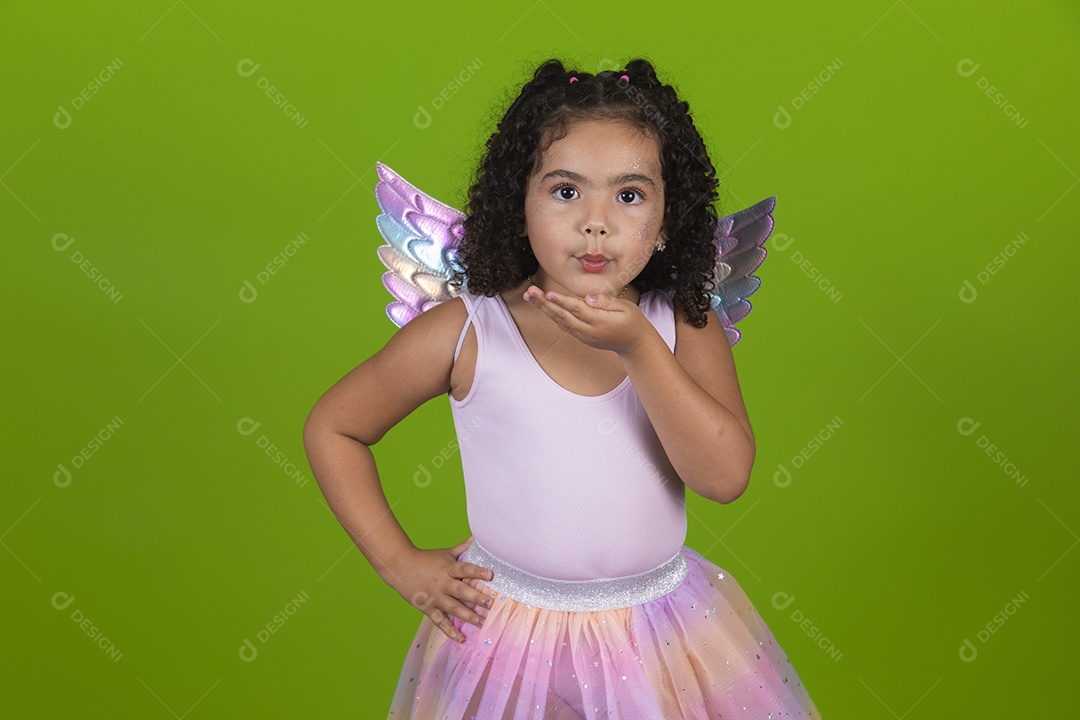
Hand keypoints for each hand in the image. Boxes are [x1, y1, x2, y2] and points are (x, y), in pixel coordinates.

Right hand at [384, 534, 495, 642]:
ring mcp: (434, 597)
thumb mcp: (445, 552)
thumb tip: (477, 535)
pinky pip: (440, 621)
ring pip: (453, 608)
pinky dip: (450, 631)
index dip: (477, 571)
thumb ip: (463, 547)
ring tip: (482, 623)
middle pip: (460, 591)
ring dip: (468, 616)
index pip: (464, 569)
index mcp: (447, 567)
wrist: (399, 567)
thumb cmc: (426, 558)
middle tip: (490, 604)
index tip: (491, 574)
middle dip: (476, 598)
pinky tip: (461, 639)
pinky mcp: (428, 608)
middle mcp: (442, 583)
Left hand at [523, 286, 648, 354]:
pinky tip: (542, 305)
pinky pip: (564, 325)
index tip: (548, 293)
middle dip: (544, 304)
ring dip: (544, 309)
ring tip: (530, 296)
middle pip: (563, 316)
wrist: (634, 344)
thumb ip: (605, 302)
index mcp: (600, 322)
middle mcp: (588, 331)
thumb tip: (587, 298)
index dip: (562, 301)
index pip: (577, 310)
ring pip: (560, 321)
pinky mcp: (581, 337)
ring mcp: (583, 336)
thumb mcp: (625, 307)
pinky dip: (551, 315)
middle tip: (530, 292)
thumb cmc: (632, 321)